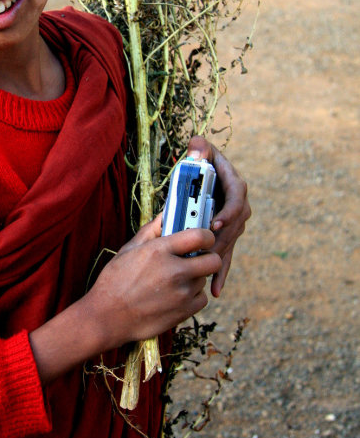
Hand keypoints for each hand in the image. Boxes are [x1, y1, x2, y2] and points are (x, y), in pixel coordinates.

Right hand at [86, 216, 221, 350]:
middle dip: (207, 257)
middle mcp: (174, 271)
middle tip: (195, 259)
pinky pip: (202, 298)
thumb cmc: (115, 281)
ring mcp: (181, 293)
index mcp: (159, 251)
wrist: (108, 317)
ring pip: (204, 279)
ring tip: (174, 280)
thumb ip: (151, 230)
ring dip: (195, 277)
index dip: (206, 236)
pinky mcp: (184, 311)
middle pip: (213, 260)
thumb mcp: (128, 250)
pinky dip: (193, 296)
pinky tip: (176, 295)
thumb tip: (166, 214)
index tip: (202, 239)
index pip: (201, 236)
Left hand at [186, 136, 250, 296]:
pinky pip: (225, 256)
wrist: (205, 173)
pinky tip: (216, 291)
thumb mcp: (202, 150)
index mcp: (235, 185)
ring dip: (219, 262)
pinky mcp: (226, 237)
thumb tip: (198, 146)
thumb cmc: (202, 160)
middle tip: (205, 253)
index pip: (238, 199)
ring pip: (229, 244)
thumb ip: (200, 147)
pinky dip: (220, 273)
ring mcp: (233, 223)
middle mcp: (239, 206)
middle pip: (234, 227)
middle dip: (220, 242)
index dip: (228, 212)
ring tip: (209, 279)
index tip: (215, 223)